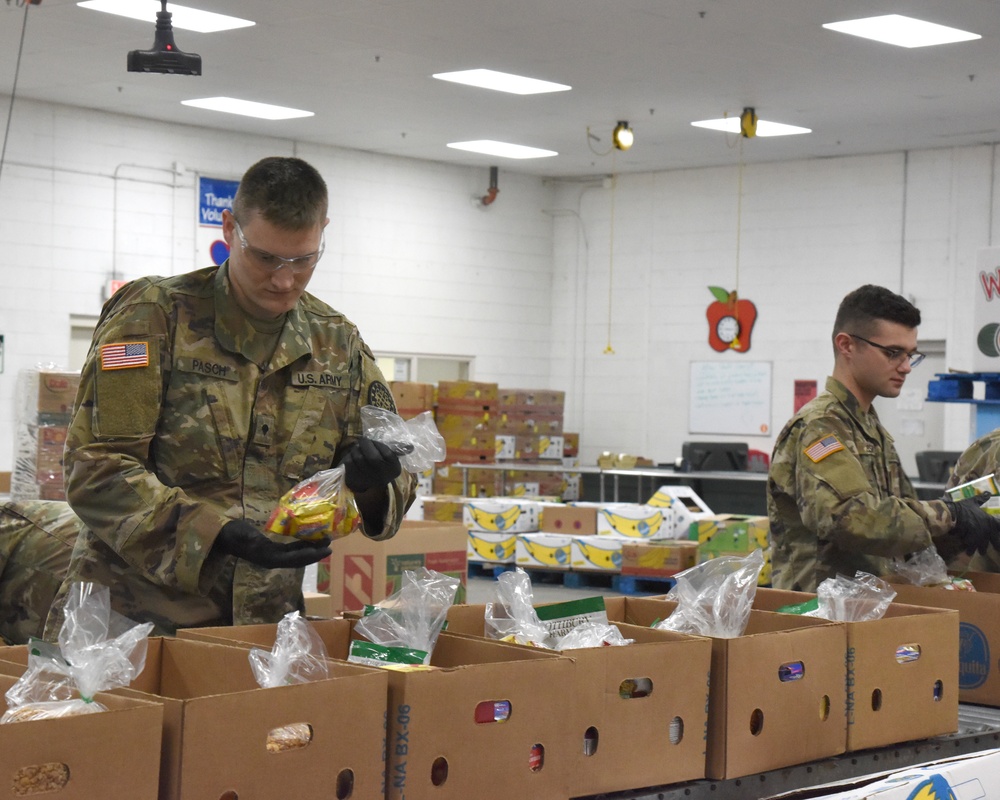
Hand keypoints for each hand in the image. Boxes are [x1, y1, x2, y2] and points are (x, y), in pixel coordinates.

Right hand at [215, 520, 330, 568]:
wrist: (223, 537)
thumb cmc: (231, 534)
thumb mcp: (238, 534)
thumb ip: (246, 537)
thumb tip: (254, 539)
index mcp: (265, 557)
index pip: (289, 559)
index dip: (306, 556)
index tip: (320, 550)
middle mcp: (271, 560)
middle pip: (296, 560)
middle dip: (314, 555)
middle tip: (330, 547)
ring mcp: (272, 556)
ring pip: (296, 556)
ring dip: (311, 551)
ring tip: (325, 543)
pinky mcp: (272, 551)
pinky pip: (291, 551)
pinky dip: (302, 546)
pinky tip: (311, 540)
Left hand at [339, 438, 401, 492]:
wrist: (366, 485)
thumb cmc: (379, 466)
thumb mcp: (390, 458)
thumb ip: (398, 449)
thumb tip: (411, 447)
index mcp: (394, 470)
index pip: (387, 453)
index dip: (379, 444)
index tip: (374, 441)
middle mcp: (383, 477)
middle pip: (373, 457)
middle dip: (366, 445)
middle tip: (364, 440)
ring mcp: (368, 480)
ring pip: (359, 458)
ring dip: (357, 449)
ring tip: (358, 448)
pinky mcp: (354, 480)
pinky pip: (350, 462)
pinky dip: (349, 456)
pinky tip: (352, 455)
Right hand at [946, 493, 999, 555]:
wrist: (952, 513)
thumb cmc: (962, 507)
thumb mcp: (972, 502)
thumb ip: (981, 499)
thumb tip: (988, 493)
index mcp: (989, 520)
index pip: (999, 526)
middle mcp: (987, 529)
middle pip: (994, 540)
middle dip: (994, 545)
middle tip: (987, 550)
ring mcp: (979, 535)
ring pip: (981, 544)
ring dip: (977, 548)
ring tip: (973, 552)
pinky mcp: (971, 539)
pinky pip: (971, 545)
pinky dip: (968, 548)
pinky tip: (966, 551)